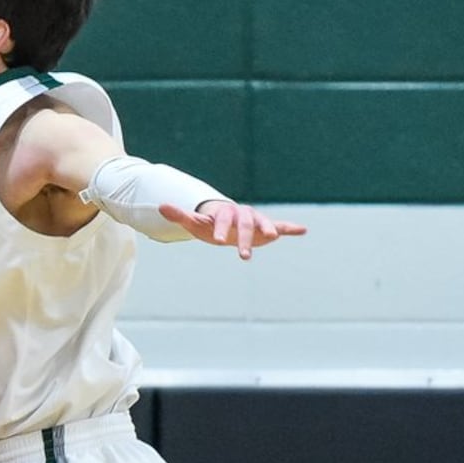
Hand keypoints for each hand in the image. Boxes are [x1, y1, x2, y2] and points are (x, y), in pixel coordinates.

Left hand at [160, 199, 307, 259]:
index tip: (219, 240)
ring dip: (268, 230)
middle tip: (244, 256)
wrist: (226, 223)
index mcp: (224, 213)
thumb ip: (180, 215)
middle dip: (245, 239)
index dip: (221, 228)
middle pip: (245, 224)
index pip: (222, 220)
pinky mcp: (266, 227)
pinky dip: (290, 228)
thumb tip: (160, 206)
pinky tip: (302, 230)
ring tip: (274, 238)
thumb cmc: (208, 225)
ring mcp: (256, 220)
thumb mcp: (194, 222)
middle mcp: (242, 214)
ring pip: (264, 223)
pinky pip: (280, 226)